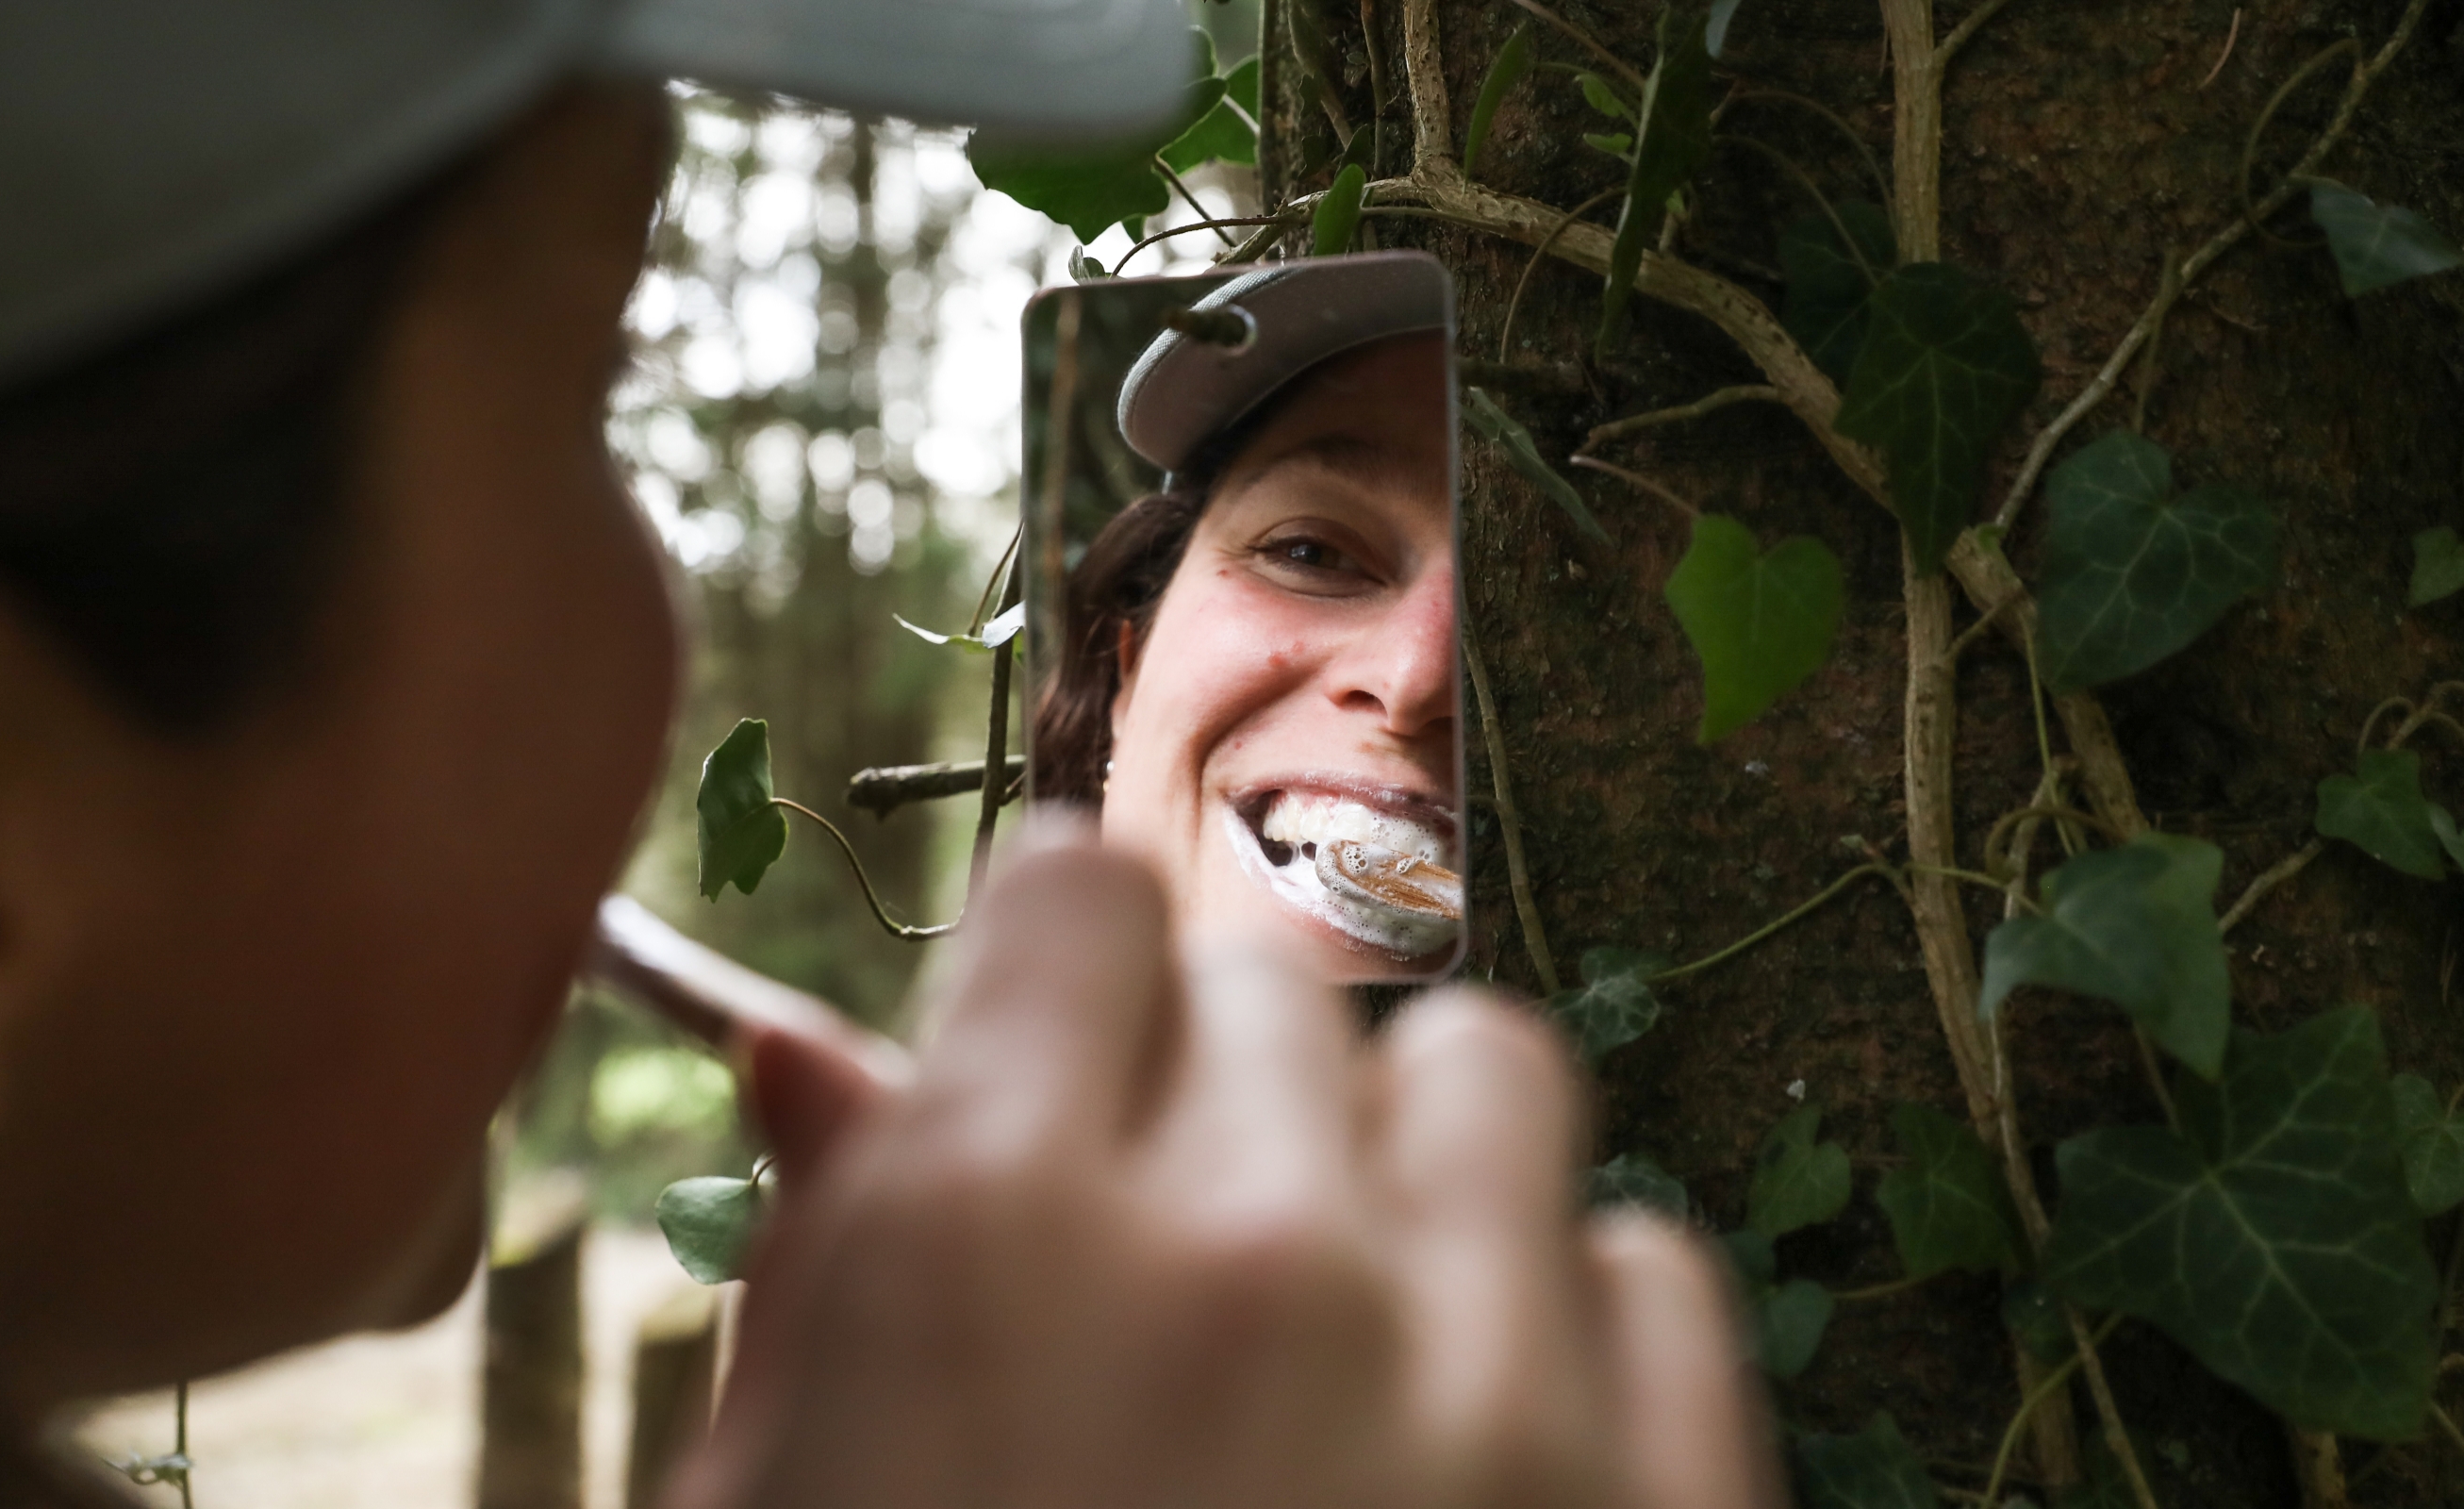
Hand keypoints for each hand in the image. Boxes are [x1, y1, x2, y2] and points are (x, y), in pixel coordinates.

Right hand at [677, 832, 1774, 1508]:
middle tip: (1166, 1267)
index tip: (1061, 1049)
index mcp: (991, 1241)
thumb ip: (811, 1274)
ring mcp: (1494, 1398)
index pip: (1070, 896)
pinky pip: (1652, 1271)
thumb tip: (815, 1063)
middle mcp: (1258, 1268)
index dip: (1052, 976)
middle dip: (1208, 1090)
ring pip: (1491, 1074)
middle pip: (1268, 981)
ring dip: (1405, 1166)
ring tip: (1342, 1325)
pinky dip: (1564, 1329)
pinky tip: (1473, 1450)